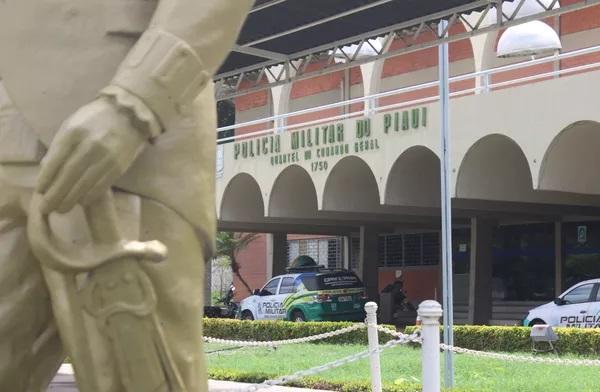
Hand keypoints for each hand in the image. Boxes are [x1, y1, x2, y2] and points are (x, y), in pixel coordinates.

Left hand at [37, 97, 146, 213]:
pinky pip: (102, 185)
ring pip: (85, 184)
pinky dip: (90, 196)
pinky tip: (82, 202)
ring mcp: (106, 157)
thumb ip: (59, 145)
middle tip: (46, 208)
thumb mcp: (72, 124)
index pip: (56, 160)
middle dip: (56, 194)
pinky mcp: (119, 167)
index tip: (40, 191)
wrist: (129, 114)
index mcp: (74, 133)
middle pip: (69, 175)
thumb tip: (46, 170)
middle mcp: (90, 146)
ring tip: (61, 209)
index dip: (46, 178)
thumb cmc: (95, 119)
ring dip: (71, 199)